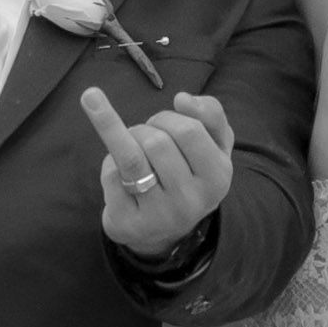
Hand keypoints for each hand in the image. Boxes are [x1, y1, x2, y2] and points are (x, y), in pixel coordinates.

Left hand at [82, 86, 234, 259]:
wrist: (163, 227)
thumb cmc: (189, 171)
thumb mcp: (213, 143)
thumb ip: (210, 112)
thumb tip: (183, 99)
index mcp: (218, 178)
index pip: (188, 129)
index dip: (167, 117)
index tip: (160, 122)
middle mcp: (191, 202)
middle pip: (156, 142)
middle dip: (144, 128)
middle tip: (144, 136)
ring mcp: (159, 216)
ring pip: (131, 157)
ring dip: (121, 137)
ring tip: (122, 137)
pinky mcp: (128, 223)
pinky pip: (111, 174)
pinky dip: (109, 161)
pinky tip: (118, 171)